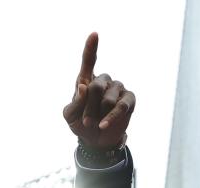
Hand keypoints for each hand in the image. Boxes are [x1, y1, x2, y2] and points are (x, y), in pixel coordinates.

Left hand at [62, 33, 135, 149]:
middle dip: (88, 107)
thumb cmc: (81, 124)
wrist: (96, 141)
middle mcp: (104, 80)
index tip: (94, 35)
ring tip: (95, 124)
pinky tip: (103, 125)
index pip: (89, 61)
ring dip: (98, 114)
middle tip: (86, 121)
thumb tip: (83, 86)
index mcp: (87, 79)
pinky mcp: (129, 100)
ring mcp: (118, 88)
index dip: (91, 48)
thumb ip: (74, 102)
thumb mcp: (70, 115)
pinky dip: (111, 118)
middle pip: (95, 86)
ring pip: (107, 99)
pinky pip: (120, 107)